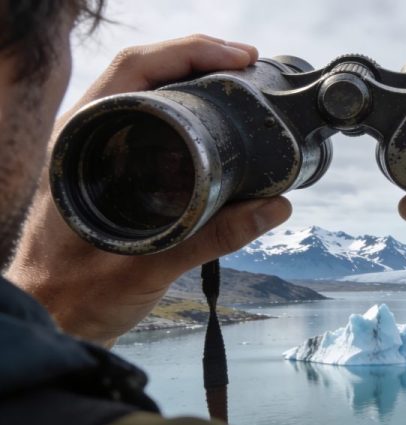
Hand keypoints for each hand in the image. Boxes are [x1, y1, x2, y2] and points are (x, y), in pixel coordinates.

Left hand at [5, 35, 290, 347]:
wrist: (54, 315)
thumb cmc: (79, 292)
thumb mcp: (150, 265)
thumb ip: (214, 237)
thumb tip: (276, 207)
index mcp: (80, 145)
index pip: (135, 70)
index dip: (190, 52)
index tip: (238, 59)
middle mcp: (87, 138)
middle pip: (146, 70)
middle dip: (200, 57)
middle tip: (248, 63)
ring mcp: (100, 151)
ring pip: (149, 92)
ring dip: (194, 78)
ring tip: (239, 80)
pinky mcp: (117, 168)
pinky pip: (153, 120)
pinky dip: (188, 107)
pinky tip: (216, 115)